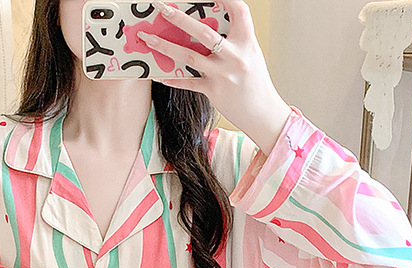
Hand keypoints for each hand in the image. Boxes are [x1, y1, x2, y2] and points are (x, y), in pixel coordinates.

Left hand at [137, 0, 291, 154]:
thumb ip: (234, 40)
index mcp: (247, 42)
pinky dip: (174, 78)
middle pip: (203, 32)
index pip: (239, 10)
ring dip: (165, 47)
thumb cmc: (255, 82)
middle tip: (162, 8)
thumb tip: (208, 28)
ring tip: (148, 38)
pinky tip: (160, 74)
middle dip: (180, 18)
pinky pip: (188, 83)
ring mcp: (222, 74)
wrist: (263, 113)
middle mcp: (235, 56)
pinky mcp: (213, 91)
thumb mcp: (251, 54)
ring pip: (188, 56)